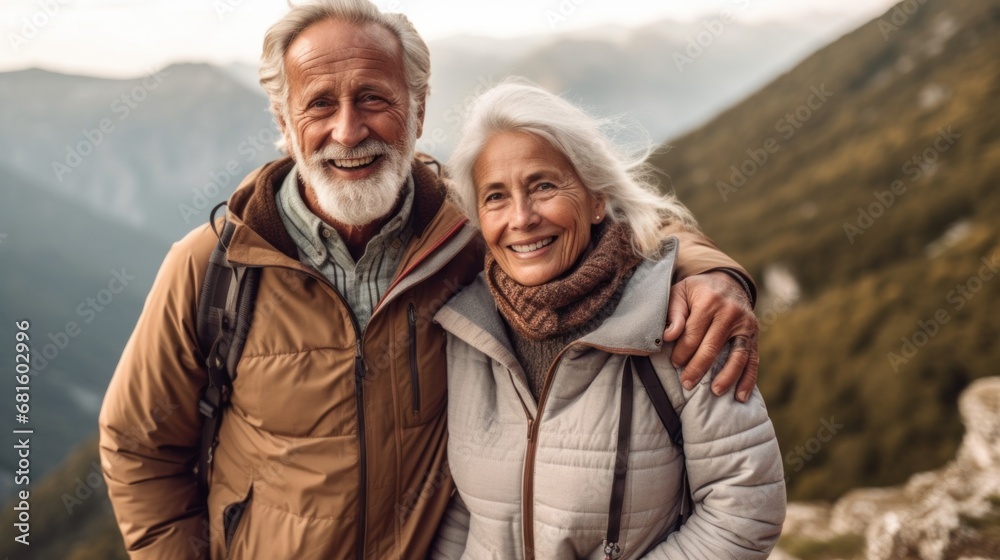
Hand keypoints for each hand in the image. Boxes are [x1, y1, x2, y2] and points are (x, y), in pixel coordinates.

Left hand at [662, 271, 758, 401]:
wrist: (726, 282)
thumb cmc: (696, 292)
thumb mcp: (680, 293)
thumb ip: (673, 314)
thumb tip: (668, 337)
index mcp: (709, 301)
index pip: (693, 334)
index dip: (682, 352)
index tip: (674, 364)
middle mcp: (730, 312)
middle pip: (712, 347)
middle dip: (697, 368)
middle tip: (686, 384)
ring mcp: (745, 324)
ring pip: (736, 355)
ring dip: (726, 377)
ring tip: (714, 392)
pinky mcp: (755, 335)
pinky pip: (752, 360)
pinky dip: (748, 380)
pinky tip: (740, 397)